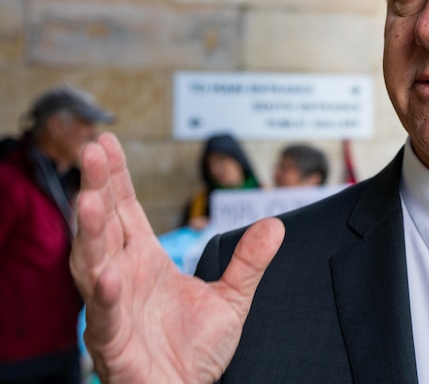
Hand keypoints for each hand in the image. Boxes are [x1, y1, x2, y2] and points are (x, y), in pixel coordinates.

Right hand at [70, 133, 284, 382]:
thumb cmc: (194, 351)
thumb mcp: (231, 299)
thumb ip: (249, 260)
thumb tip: (276, 224)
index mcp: (144, 261)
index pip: (125, 209)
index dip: (115, 176)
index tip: (107, 141)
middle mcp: (122, 277)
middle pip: (104, 225)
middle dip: (96, 187)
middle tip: (92, 150)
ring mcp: (113, 308)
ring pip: (92, 263)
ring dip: (90, 231)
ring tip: (89, 199)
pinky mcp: (114, 342)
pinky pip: (105, 315)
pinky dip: (104, 293)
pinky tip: (108, 272)